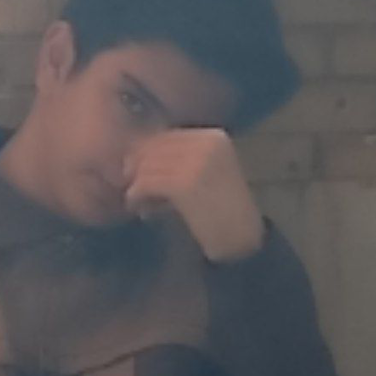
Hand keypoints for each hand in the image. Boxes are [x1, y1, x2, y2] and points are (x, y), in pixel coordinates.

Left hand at [124, 128, 263, 262]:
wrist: (244, 239)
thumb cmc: (223, 210)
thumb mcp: (206, 174)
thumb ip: (179, 160)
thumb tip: (134, 156)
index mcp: (214, 138)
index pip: (167, 136)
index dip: (146, 152)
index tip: (134, 169)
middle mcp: (207, 144)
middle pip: (155, 148)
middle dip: (139, 167)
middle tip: (131, 186)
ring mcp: (197, 163)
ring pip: (148, 166)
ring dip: (137, 185)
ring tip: (136, 201)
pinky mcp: (185, 185)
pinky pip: (147, 183)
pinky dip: (137, 196)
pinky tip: (139, 208)